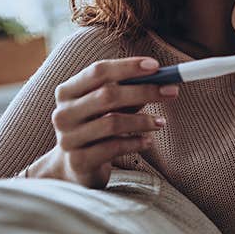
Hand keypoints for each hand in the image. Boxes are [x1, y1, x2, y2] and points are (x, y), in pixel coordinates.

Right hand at [27, 57, 179, 188]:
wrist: (73, 167)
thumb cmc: (95, 128)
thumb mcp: (107, 107)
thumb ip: (126, 92)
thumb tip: (159, 79)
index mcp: (67, 92)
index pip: (98, 71)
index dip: (128, 67)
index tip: (156, 66)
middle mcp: (63, 113)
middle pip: (107, 95)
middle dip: (143, 91)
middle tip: (171, 91)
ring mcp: (68, 138)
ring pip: (112, 123)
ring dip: (143, 120)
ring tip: (161, 122)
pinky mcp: (79, 161)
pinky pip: (113, 148)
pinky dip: (135, 142)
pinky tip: (148, 142)